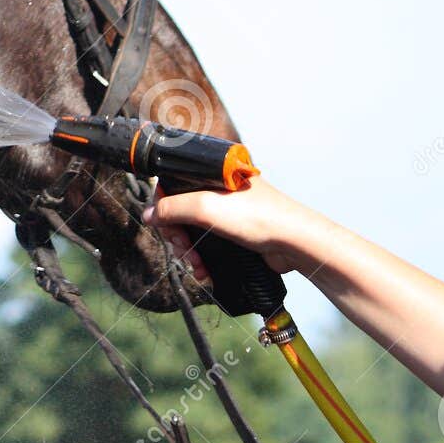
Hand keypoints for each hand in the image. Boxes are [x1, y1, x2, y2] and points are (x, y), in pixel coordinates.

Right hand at [142, 174, 329, 276]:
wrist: (295, 243)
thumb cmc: (259, 217)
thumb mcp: (207, 207)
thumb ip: (173, 208)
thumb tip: (148, 215)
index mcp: (213, 172)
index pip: (174, 184)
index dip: (164, 205)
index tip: (162, 224)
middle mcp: (219, 188)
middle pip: (181, 210)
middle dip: (178, 235)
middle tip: (183, 248)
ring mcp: (228, 211)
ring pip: (194, 229)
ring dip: (189, 250)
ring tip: (196, 265)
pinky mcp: (235, 232)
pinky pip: (209, 243)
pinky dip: (203, 257)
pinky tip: (204, 270)